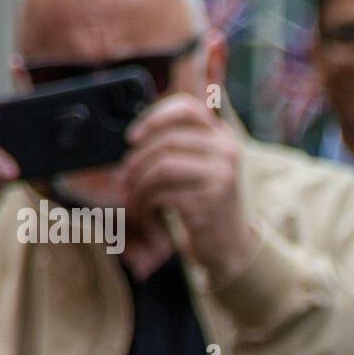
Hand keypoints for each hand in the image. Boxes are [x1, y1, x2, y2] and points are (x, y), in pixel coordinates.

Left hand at [120, 94, 252, 282]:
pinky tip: (145, 214)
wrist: (231, 246)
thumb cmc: (205, 205)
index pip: (187, 108)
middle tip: (122, 178)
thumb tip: (133, 138)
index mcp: (223, 137)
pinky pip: (163, 193)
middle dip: (136, 160)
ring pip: (161, 166)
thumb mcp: (200, 170)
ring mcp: (222, 175)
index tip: (132, 138)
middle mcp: (227, 151)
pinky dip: (144, 204)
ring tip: (131, 197)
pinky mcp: (210, 201)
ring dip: (137, 184)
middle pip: (167, 140)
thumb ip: (178, 147)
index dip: (154, 118)